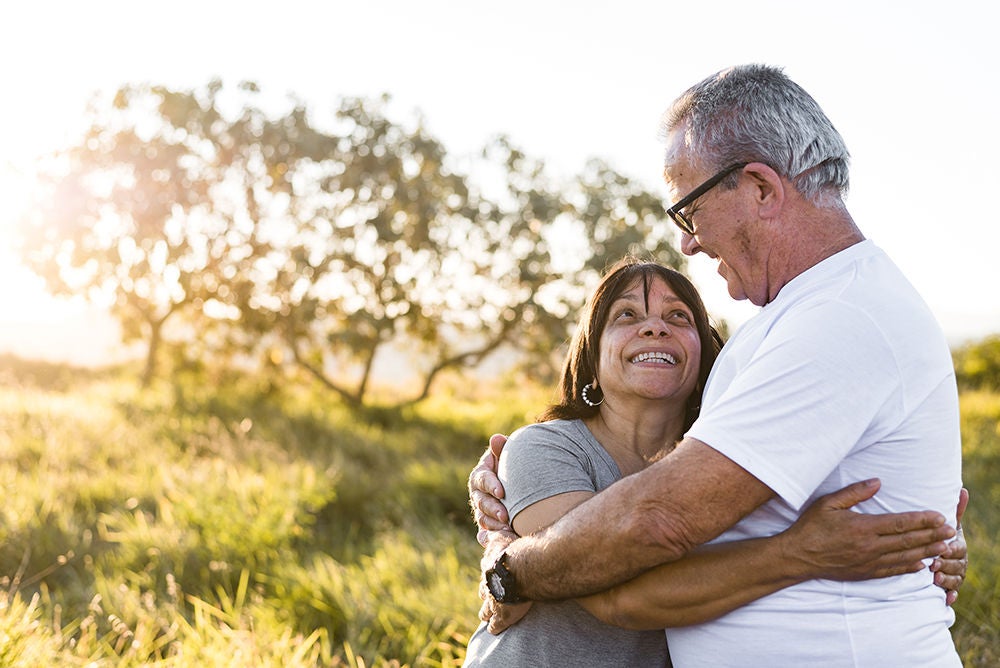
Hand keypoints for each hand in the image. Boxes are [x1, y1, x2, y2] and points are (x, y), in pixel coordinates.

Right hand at [469, 434, 508, 544]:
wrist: (524, 484)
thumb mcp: (509, 456)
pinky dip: (489, 539)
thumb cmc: (515, 467)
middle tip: (506, 516)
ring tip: (508, 528)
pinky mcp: (489, 526)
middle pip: (480, 502)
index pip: (482, 479)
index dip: (491, 485)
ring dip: (493, 525)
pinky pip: (485, 535)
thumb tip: (496, 439)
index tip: (502, 492)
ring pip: (482, 519)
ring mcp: (482, 511)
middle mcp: (478, 494)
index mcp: (481, 475)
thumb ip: (503, 449)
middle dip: (492, 509)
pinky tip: (497, 542)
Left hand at [477, 527, 531, 633]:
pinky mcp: (502, 616)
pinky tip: (493, 630)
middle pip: (483, 593)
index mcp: (488, 568)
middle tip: (488, 600)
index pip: (486, 574)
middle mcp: (487, 585)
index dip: (489, 577)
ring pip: (486, 610)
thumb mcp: (501, 537)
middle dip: (486, 596)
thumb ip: (492, 535)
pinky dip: (494, 627)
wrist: (522, 570)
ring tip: (486, 617)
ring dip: (486, 613)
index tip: (492, 579)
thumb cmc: (515, 551)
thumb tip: (483, 532)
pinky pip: (495, 624)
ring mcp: (493, 602)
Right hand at [780, 478, 955, 581]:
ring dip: (926, 551)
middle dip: (931, 535)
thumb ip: (854, 492)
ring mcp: (869, 561)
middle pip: (907, 540)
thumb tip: (877, 482)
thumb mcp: (828, 503)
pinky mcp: (865, 573)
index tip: (938, 516)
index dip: (921, 520)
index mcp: (863, 527)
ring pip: (904, 557)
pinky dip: (909, 568)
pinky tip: (920, 565)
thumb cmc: (810, 527)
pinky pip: (892, 571)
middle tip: (950, 531)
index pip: (900, 523)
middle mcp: (870, 546)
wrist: (798, 556)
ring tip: (944, 547)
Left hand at [930, 487, 968, 604]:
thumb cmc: (942, 535)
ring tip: (935, 579)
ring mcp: (956, 574)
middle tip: (933, 566)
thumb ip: (955, 510)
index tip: (941, 550)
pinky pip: (953, 592)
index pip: (958, 548)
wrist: (940, 552)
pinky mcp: (950, 586)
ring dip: (947, 580)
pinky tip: (947, 599)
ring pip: (955, 579)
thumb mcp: (948, 523)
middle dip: (946, 565)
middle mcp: (960, 561)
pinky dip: (951, 595)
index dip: (951, 550)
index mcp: (959, 545)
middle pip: (957, 565)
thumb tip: (963, 489)